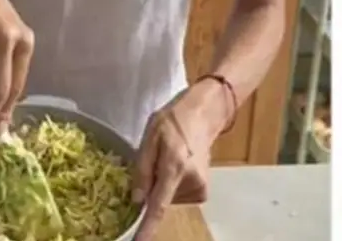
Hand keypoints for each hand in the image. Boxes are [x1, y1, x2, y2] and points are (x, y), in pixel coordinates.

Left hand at [133, 80, 228, 240]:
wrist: (204, 113)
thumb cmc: (173, 120)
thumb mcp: (150, 136)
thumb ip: (142, 169)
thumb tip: (137, 201)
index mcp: (174, 167)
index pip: (159, 206)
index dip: (147, 228)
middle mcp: (191, 181)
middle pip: (160, 200)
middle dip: (152, 187)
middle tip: (156, 161)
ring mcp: (200, 186)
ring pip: (169, 199)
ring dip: (163, 186)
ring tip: (168, 160)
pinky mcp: (203, 189)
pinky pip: (179, 197)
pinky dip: (173, 188)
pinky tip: (178, 168)